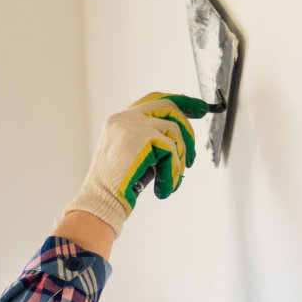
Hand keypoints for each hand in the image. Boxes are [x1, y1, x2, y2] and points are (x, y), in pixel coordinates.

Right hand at [62, 92, 209, 237]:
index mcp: (120, 121)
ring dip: (180, 158)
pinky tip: (163, 189)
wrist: (101, 201)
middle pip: (168, 106)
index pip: (154, 101)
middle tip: (193, 154)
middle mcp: (124, 118)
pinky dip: (172, 172)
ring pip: (174, 130)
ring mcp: (131, 125)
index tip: (200, 109)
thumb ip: (153, 142)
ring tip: (172, 180)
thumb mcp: (136, 158)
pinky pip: (171, 150)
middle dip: (188, 126)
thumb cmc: (118, 186)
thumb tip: (182, 138)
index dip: (180, 102)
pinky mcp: (140, 137)